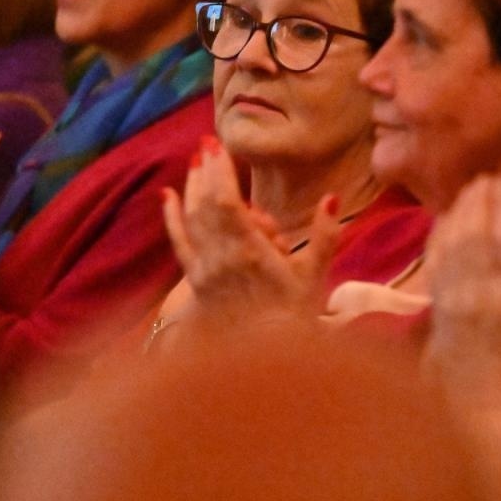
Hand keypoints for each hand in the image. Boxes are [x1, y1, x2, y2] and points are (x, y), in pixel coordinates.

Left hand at [160, 134, 339, 326]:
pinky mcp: (195, 281)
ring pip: (191, 219)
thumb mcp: (315, 273)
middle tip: (208, 144)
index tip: (218, 145)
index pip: (226, 202)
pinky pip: (178, 242)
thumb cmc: (295, 314)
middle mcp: (220, 258)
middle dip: (207, 172)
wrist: (266, 355)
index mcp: (250, 253)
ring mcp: (204, 270)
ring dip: (192, 187)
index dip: (220, 171)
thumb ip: (325, 234)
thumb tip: (332, 198)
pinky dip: (171, 217)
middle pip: (205, 204)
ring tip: (197, 162)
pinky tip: (167, 195)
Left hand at [426, 175, 500, 411]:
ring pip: (455, 244)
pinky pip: (436, 263)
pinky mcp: (437, 309)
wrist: (483, 412)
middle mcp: (485, 292)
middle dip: (480, 202)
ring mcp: (457, 299)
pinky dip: (438, 238)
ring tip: (466, 191)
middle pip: (479, 234)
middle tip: (484, 177)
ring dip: (460, 213)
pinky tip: (442, 222)